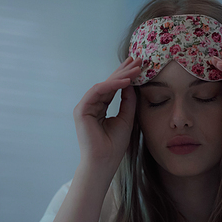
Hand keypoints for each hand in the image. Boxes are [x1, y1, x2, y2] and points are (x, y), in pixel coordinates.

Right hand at [73, 57, 141, 172]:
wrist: (104, 162)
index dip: (126, 76)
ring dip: (120, 75)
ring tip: (136, 69)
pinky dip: (112, 85)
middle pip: (109, 83)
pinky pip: (98, 91)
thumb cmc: (114, 145)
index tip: (139, 66)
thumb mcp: (127, 118)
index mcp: (100, 107)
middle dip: (124, 70)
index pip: (113, 88)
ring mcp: (85, 106)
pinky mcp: (82, 109)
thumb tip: (131, 83)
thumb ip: (128, 101)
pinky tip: (126, 80)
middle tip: (137, 59)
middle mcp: (92, 104)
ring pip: (104, 85)